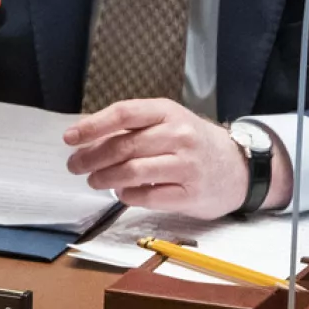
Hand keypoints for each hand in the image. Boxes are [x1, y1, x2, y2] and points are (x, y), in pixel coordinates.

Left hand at [65, 99, 290, 219]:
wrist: (239, 167)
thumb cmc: (193, 143)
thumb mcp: (168, 123)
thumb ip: (133, 128)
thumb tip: (88, 138)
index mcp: (167, 112)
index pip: (124, 114)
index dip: (93, 126)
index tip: (70, 138)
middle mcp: (179, 135)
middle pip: (124, 146)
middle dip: (91, 157)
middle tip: (74, 165)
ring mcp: (187, 165)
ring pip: (133, 172)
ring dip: (105, 178)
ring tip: (93, 181)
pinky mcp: (191, 194)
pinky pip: (149, 196)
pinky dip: (128, 196)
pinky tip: (120, 193)